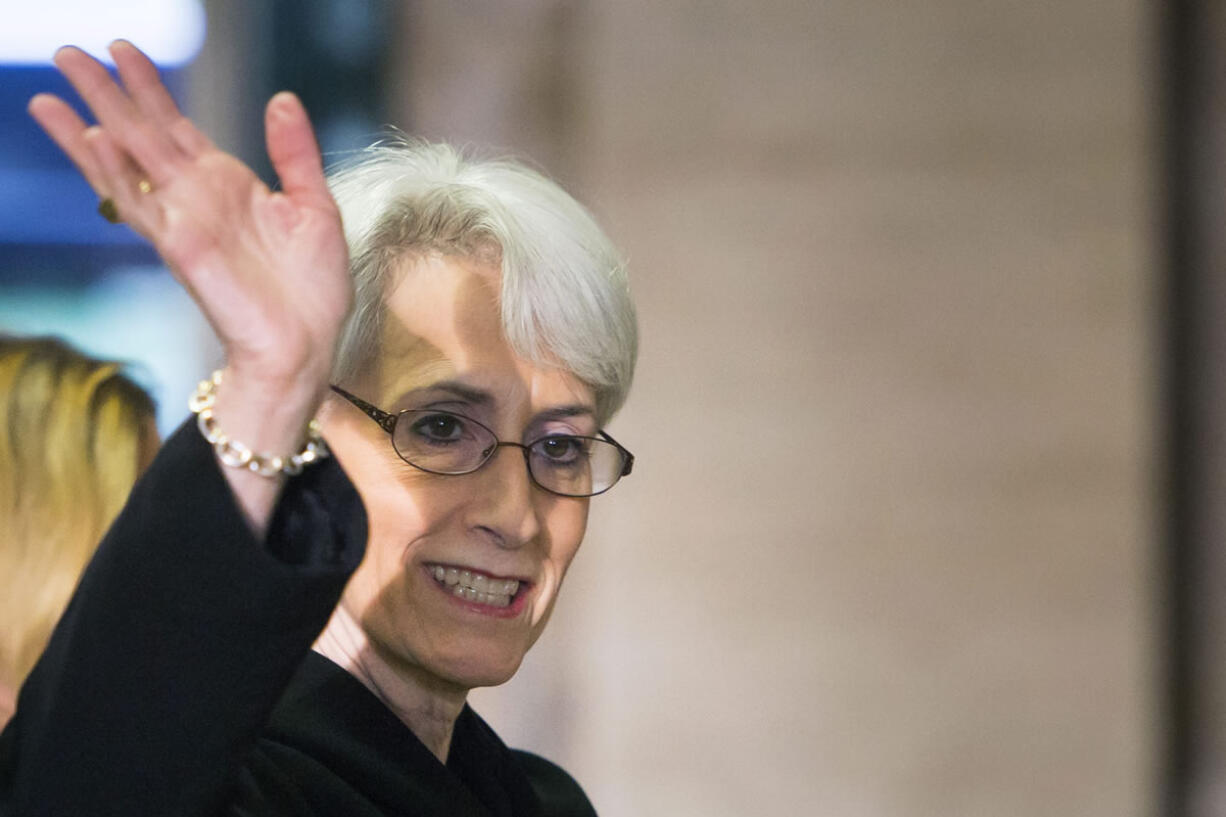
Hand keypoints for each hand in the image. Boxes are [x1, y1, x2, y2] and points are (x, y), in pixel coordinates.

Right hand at [28, 40, 351, 390]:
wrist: (309, 344)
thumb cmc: (312, 288)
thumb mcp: (314, 206)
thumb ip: (295, 154)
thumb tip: (281, 98)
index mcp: (227, 184)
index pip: (176, 126)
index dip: (149, 88)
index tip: (122, 50)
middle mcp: (197, 198)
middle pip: (141, 135)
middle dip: (106, 94)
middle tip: (68, 53)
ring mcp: (185, 221)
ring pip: (126, 167)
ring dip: (90, 131)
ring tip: (53, 97)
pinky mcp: (183, 248)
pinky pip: (143, 207)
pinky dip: (117, 175)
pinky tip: (98, 143)